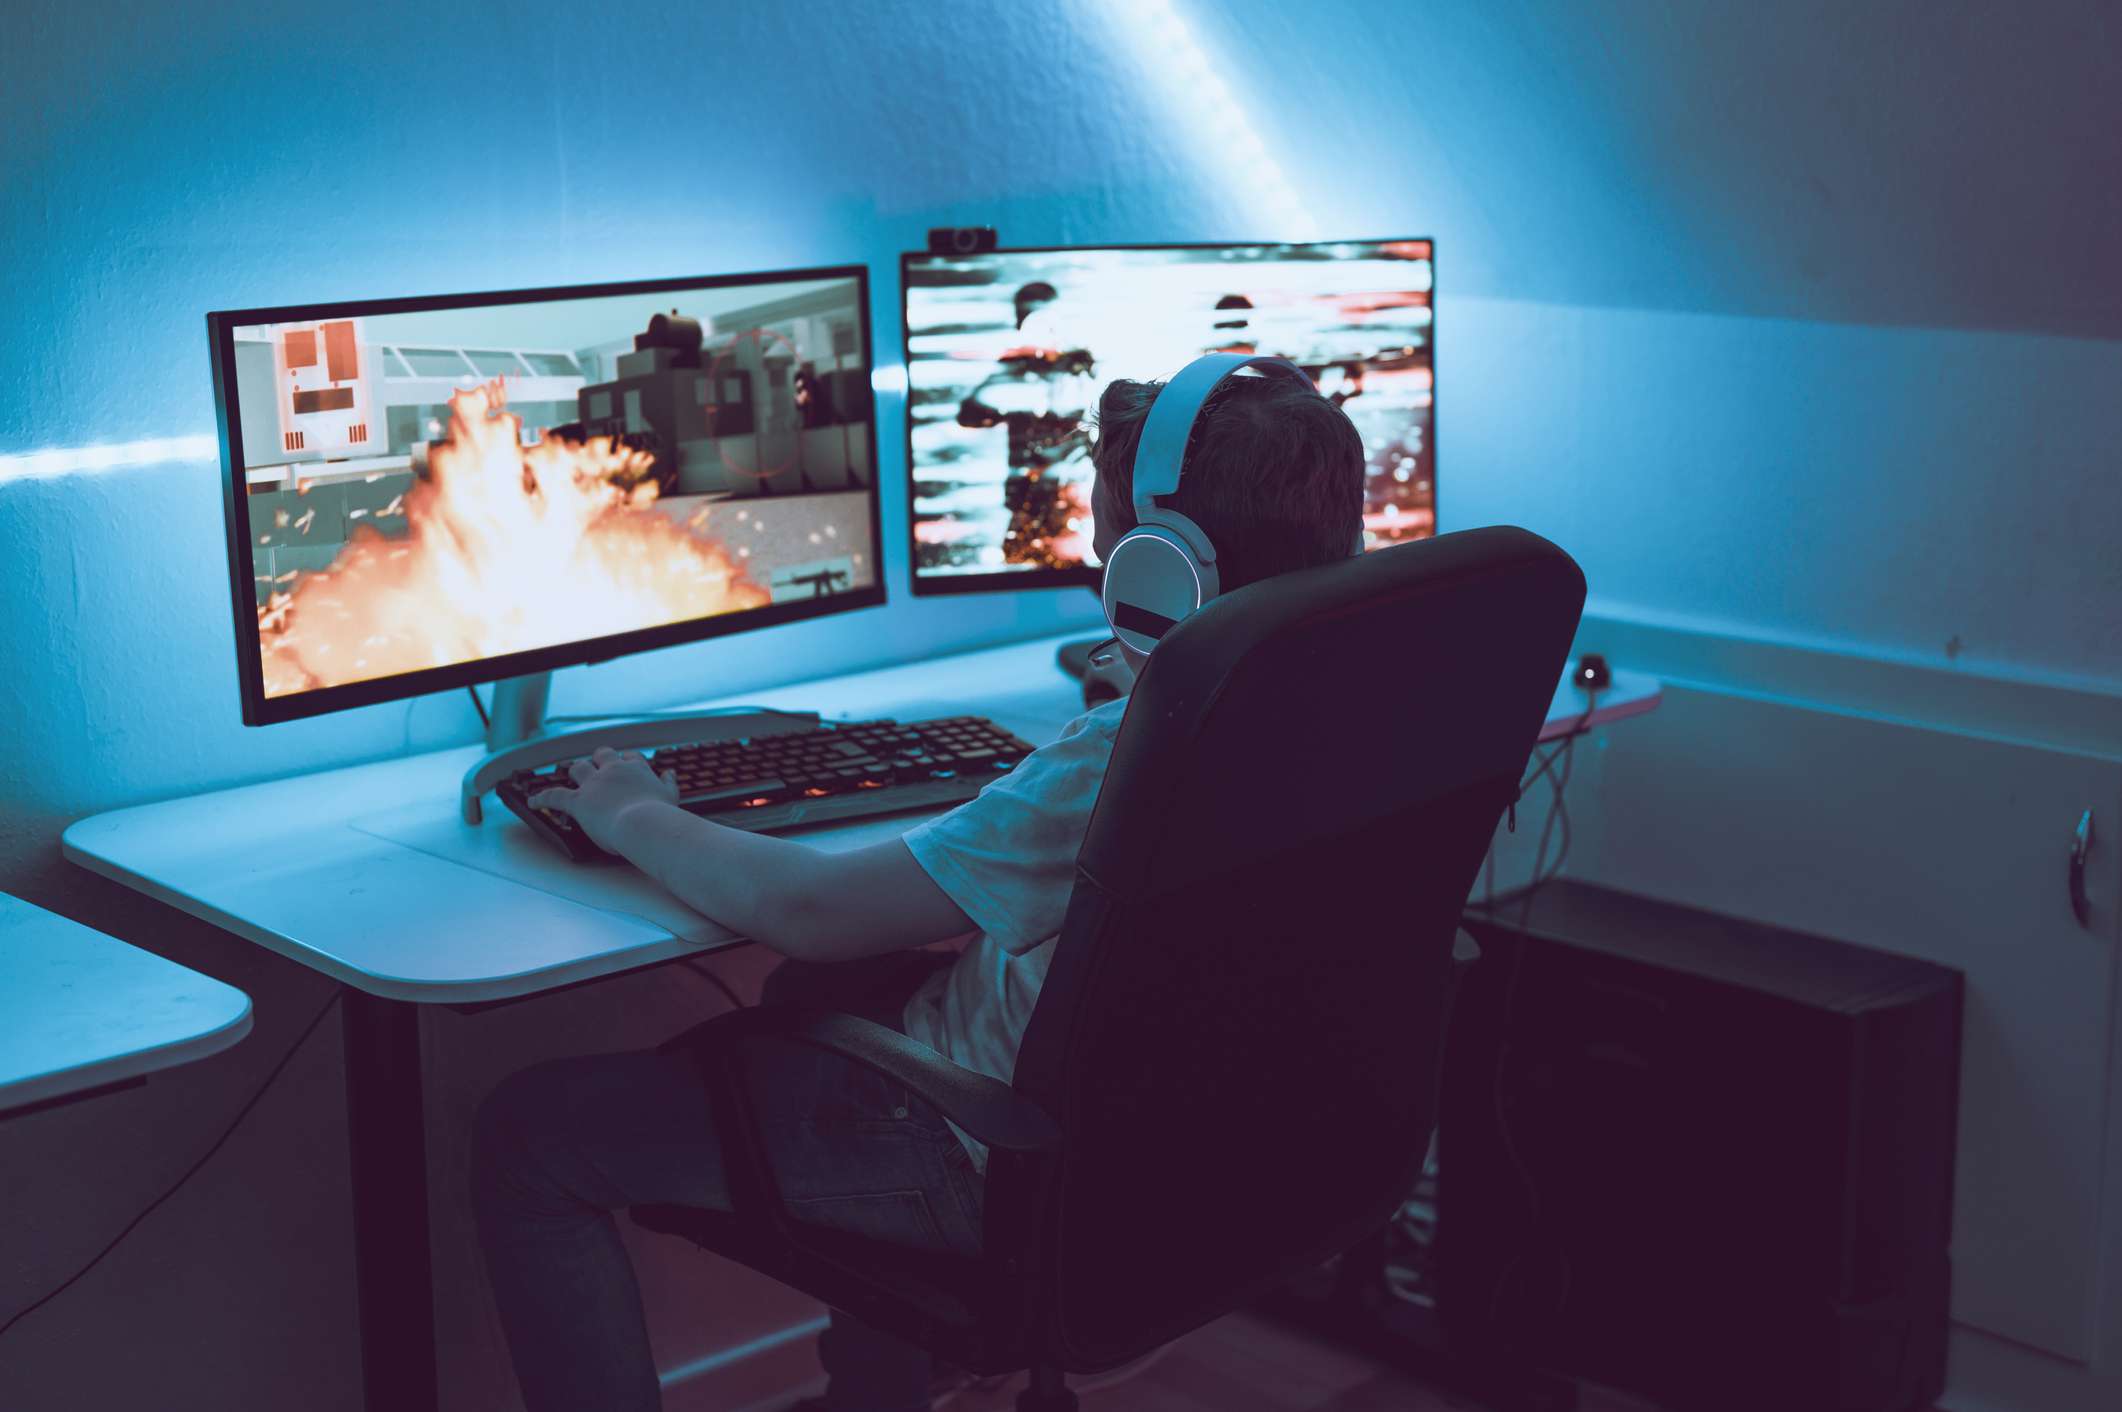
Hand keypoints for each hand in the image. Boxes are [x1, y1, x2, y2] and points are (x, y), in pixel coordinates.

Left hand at [529, 747, 678, 853]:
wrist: (646, 824)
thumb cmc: (661, 815)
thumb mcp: (671, 796)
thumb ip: (668, 783)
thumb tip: (669, 774)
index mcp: (636, 770)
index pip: (629, 757)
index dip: (625, 761)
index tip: (626, 765)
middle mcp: (613, 771)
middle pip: (602, 755)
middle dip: (598, 759)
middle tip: (597, 765)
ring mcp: (594, 785)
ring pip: (579, 768)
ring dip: (575, 771)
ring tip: (571, 775)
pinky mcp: (579, 801)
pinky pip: (555, 795)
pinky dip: (542, 798)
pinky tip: (533, 801)